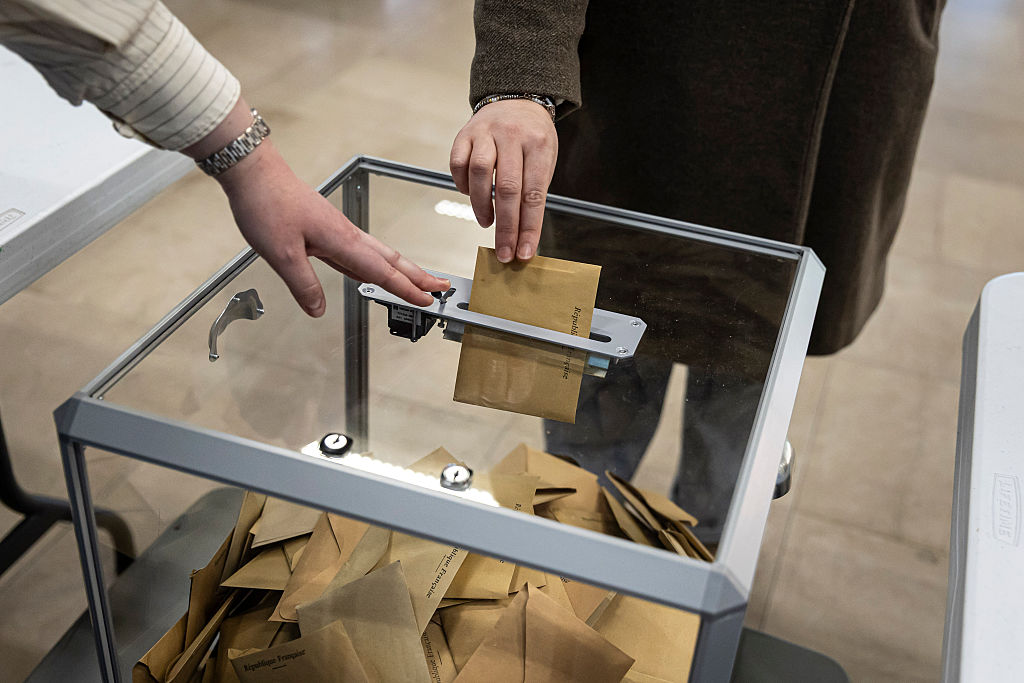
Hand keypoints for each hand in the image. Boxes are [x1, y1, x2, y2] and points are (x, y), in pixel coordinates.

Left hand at [217, 144, 448, 315]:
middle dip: (418, 275)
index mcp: (342, 240)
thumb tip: (318, 310)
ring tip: (418, 280)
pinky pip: (360, 250)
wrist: (254, 172)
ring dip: (401, 268)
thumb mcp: (281, 254)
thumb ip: (303, 285)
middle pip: (391, 259)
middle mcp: (347, 234)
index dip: (406, 289)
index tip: (427, 301)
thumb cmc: (267, 205)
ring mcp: (339, 229)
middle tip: (441, 287)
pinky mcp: (327, 228)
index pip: (382, 271)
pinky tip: (373, 270)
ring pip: (379, 253)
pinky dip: (376, 262)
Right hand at [450, 99, 556, 262]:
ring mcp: (486, 132)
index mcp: (538, 145)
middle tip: (504, 252)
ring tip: (487, 222)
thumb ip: (534, 192)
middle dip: (506, 227)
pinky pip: (458, 163)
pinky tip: (470, 194)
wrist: (516, 98)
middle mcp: (512, 136)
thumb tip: (524, 236)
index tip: (524, 252)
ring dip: (481, 206)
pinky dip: (463, 184)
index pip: (534, 194)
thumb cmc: (533, 137)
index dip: (529, 227)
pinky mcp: (465, 133)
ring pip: (479, 173)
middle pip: (508, 189)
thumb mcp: (545, 158)